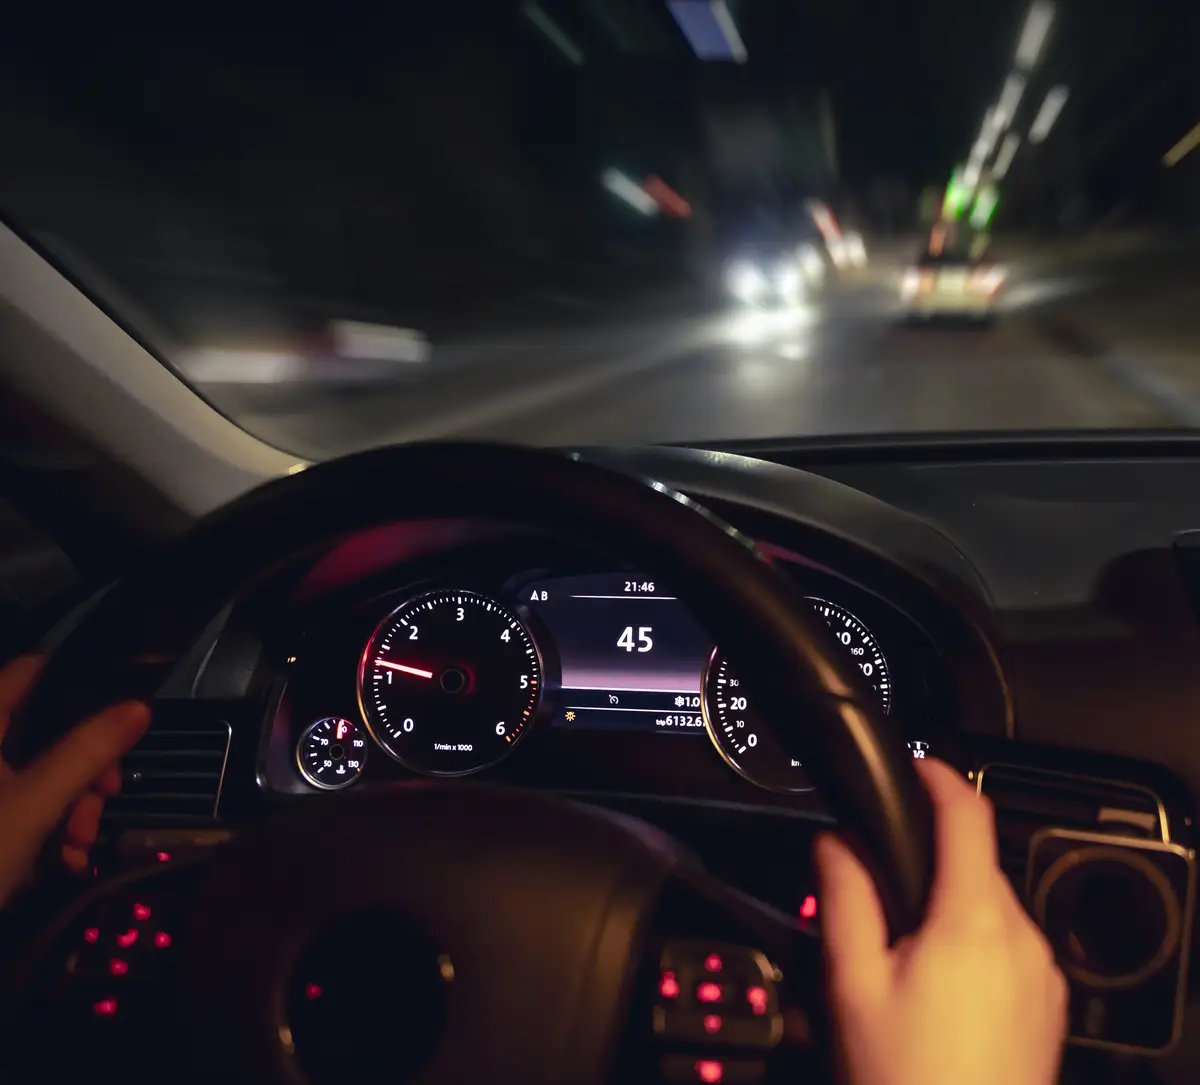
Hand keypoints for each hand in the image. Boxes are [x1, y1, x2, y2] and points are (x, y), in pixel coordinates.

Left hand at [0, 655, 149, 903]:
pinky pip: (26, 806)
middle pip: (45, 730)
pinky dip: (52, 828)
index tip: (120, 713)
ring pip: (42, 773)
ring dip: (74, 807)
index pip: (31, 673)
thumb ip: (87, 751)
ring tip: (81, 843)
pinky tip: (67, 858)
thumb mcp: (34, 803)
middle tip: (107, 795)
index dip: (79, 684)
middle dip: (84, 767)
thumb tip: (140, 707)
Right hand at [815, 758, 1066, 1084]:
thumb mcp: (853, 982)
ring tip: (900, 963)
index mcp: (973, 921)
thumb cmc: (907, 1077)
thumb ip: (844, 897)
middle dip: (927, 864)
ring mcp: (1042, 975)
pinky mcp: (1047, 1005)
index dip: (938, 776)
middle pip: (974, 863)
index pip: (968, 814)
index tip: (915, 765)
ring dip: (948, 909)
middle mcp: (1021, 939)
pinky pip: (1007, 948)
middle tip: (876, 900)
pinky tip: (935, 994)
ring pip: (990, 908)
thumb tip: (835, 841)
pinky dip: (972, 946)